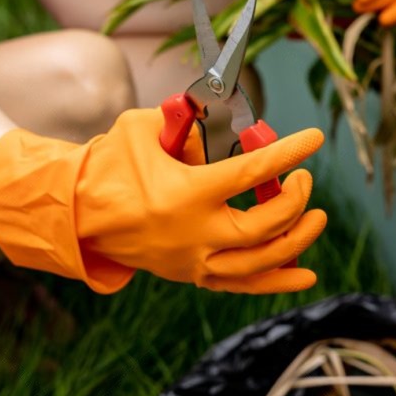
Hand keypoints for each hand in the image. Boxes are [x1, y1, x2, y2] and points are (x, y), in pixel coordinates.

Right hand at [0, 108, 326, 294]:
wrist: (78, 213)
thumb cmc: (111, 162)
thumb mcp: (144, 129)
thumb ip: (187, 120)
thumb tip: (226, 110)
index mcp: (186, 193)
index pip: (252, 172)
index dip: (289, 152)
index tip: (314, 138)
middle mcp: (195, 233)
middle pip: (266, 225)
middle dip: (296, 201)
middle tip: (305, 180)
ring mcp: (194, 261)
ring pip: (261, 262)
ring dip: (297, 240)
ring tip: (317, 218)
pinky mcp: (191, 275)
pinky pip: (243, 285)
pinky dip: (276, 280)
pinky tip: (305, 275)